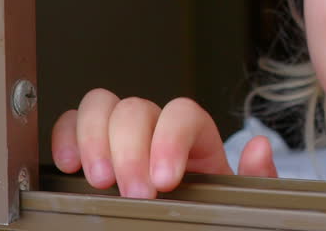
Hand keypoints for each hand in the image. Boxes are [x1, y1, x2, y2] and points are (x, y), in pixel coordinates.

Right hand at [51, 88, 277, 198]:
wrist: (193, 222)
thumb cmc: (210, 209)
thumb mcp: (238, 199)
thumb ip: (255, 178)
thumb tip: (259, 149)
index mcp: (196, 138)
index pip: (182, 112)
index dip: (170, 139)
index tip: (165, 180)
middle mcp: (156, 128)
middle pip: (136, 108)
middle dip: (130, 150)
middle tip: (133, 192)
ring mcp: (121, 136)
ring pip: (102, 106)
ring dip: (95, 140)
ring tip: (100, 182)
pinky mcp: (91, 151)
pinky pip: (71, 125)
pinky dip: (66, 137)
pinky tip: (69, 167)